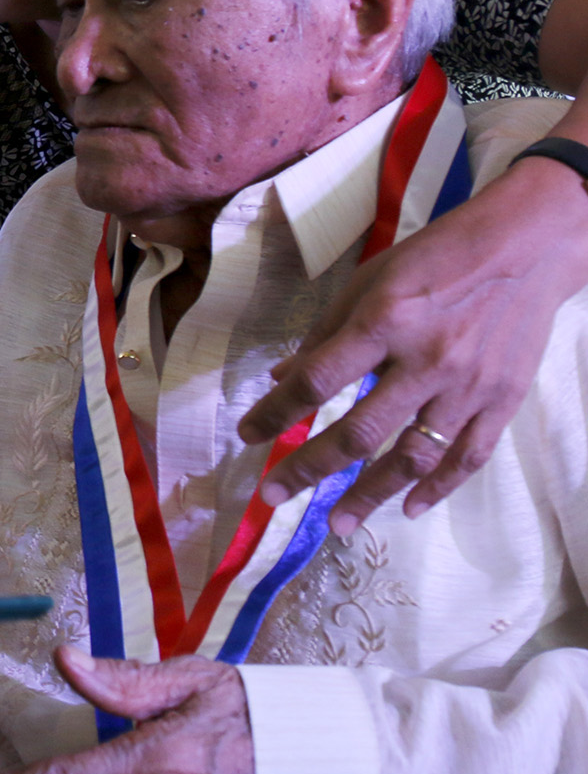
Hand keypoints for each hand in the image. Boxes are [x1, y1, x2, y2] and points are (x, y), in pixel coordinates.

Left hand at [237, 147, 587, 532]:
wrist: (525, 249)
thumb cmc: (435, 257)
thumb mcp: (369, 280)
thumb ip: (325, 333)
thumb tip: (283, 378)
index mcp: (384, 322)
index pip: (318, 381)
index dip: (277, 413)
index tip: (248, 436)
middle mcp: (425, 360)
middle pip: (359, 431)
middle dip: (309, 467)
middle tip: (274, 494)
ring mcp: (468, 386)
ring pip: (412, 456)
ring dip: (370, 495)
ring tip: (338, 525)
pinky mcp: (502, 401)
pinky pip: (467, 457)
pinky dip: (438, 487)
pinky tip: (409, 507)